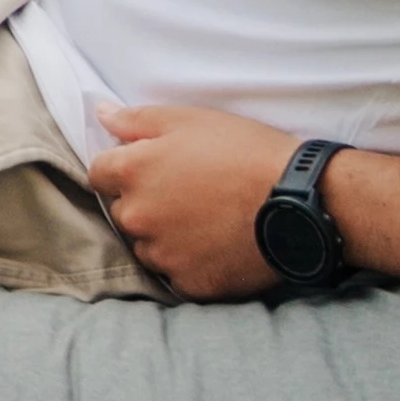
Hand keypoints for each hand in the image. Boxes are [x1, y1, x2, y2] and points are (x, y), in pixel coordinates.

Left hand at [89, 101, 301, 297]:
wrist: (300, 201)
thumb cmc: (245, 152)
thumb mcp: (189, 120)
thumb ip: (135, 120)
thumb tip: (100, 115)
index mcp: (132, 172)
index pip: (99, 174)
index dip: (123, 170)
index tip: (153, 169)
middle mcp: (138, 217)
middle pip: (123, 212)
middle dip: (145, 203)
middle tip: (189, 194)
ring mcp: (163, 255)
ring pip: (148, 247)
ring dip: (165, 237)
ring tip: (208, 221)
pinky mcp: (191, 284)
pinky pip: (178, 275)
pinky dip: (192, 264)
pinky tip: (219, 246)